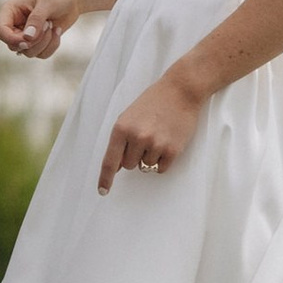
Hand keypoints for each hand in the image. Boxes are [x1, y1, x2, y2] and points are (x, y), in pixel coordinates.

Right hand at [0, 0, 80, 59]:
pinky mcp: (37, 42)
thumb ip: (36, 20)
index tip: (28, 40)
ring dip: (44, 42)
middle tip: (48, 25)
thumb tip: (28, 39)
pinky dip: (52, 46)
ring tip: (52, 25)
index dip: (11, 39)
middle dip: (34, 40)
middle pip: (14, 45)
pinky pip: (41, 54)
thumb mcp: (47, 3)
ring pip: (28, 52)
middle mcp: (15, 24)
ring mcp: (25, 35)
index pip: (1, 31)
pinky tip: (57, 31)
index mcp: (10, 10)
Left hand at [98, 67, 202, 194]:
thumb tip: (116, 167)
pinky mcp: (172, 150)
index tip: (102, 191)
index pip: (110, 161)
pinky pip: (161, 168)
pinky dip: (162, 161)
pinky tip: (167, 142)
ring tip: (158, 135)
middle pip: (129, 165)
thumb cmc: (152, 103)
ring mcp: (155, 145)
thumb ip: (120, 140)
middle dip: (134, 156)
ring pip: (146, 167)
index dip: (105, 179)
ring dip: (150, 156)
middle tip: (145, 137)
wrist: (180, 90)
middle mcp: (137, 138)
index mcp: (121, 128)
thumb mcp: (128, 116)